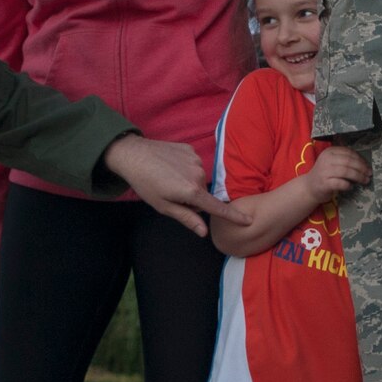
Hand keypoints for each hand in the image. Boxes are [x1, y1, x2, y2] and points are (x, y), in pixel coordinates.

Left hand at [102, 135, 249, 237]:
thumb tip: (204, 232)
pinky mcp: (190, 149)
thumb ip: (187, 218)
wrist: (133, 155)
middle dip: (192, 198)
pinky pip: (193, 165)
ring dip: (188, 183)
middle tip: (171, 194)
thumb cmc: (146, 184)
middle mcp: (198, 174)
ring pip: (198, 179)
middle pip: (203, 194)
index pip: (217, 206)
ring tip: (168, 178)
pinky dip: (184, 169)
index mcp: (191, 191)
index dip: (233, 215)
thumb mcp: (164, 206)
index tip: (248, 220)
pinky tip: (170, 166)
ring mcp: (195, 159)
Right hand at [304, 145, 370, 204]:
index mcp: (329, 152)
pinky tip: (350, 187)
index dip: (361, 159)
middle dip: (362, 168)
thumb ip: (345, 159)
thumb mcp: (333, 162)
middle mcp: (326, 159)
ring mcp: (324, 171)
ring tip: (365, 181)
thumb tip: (365, 164)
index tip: (368, 166)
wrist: (309, 187)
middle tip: (369, 174)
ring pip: (346, 171)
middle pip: (349, 161)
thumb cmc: (325, 174)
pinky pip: (341, 183)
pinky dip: (348, 185)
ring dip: (358, 177)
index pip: (349, 152)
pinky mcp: (324, 183)